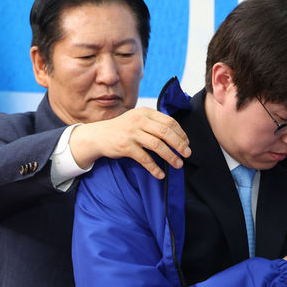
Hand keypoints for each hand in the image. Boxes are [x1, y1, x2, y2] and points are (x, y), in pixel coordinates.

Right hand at [69, 107, 190, 178]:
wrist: (99, 135)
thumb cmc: (123, 129)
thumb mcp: (138, 119)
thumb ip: (154, 123)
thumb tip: (178, 136)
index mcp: (145, 112)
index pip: (169, 122)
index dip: (181, 133)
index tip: (187, 143)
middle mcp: (139, 120)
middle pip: (166, 132)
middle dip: (179, 145)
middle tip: (187, 154)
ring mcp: (132, 133)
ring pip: (157, 145)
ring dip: (170, 156)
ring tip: (178, 164)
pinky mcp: (125, 146)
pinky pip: (144, 158)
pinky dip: (154, 168)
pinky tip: (160, 174)